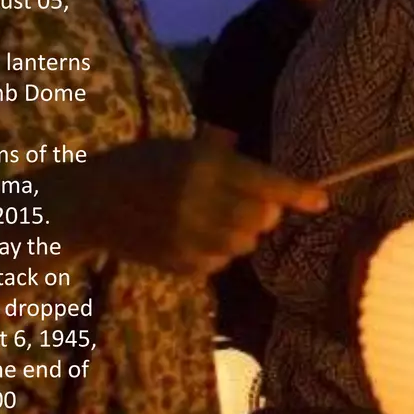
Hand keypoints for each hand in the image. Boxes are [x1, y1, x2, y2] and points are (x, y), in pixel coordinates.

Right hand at [42, 138, 328, 274]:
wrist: (91, 201)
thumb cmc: (146, 166)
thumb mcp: (186, 149)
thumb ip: (231, 167)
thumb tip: (278, 195)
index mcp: (203, 163)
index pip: (264, 182)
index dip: (297, 192)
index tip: (322, 200)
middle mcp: (198, 199)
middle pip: (261, 220)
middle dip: (262, 214)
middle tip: (240, 204)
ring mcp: (186, 234)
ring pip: (243, 245)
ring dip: (239, 235)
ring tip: (210, 219)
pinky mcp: (176, 261)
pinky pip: (218, 263)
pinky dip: (215, 253)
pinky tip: (190, 236)